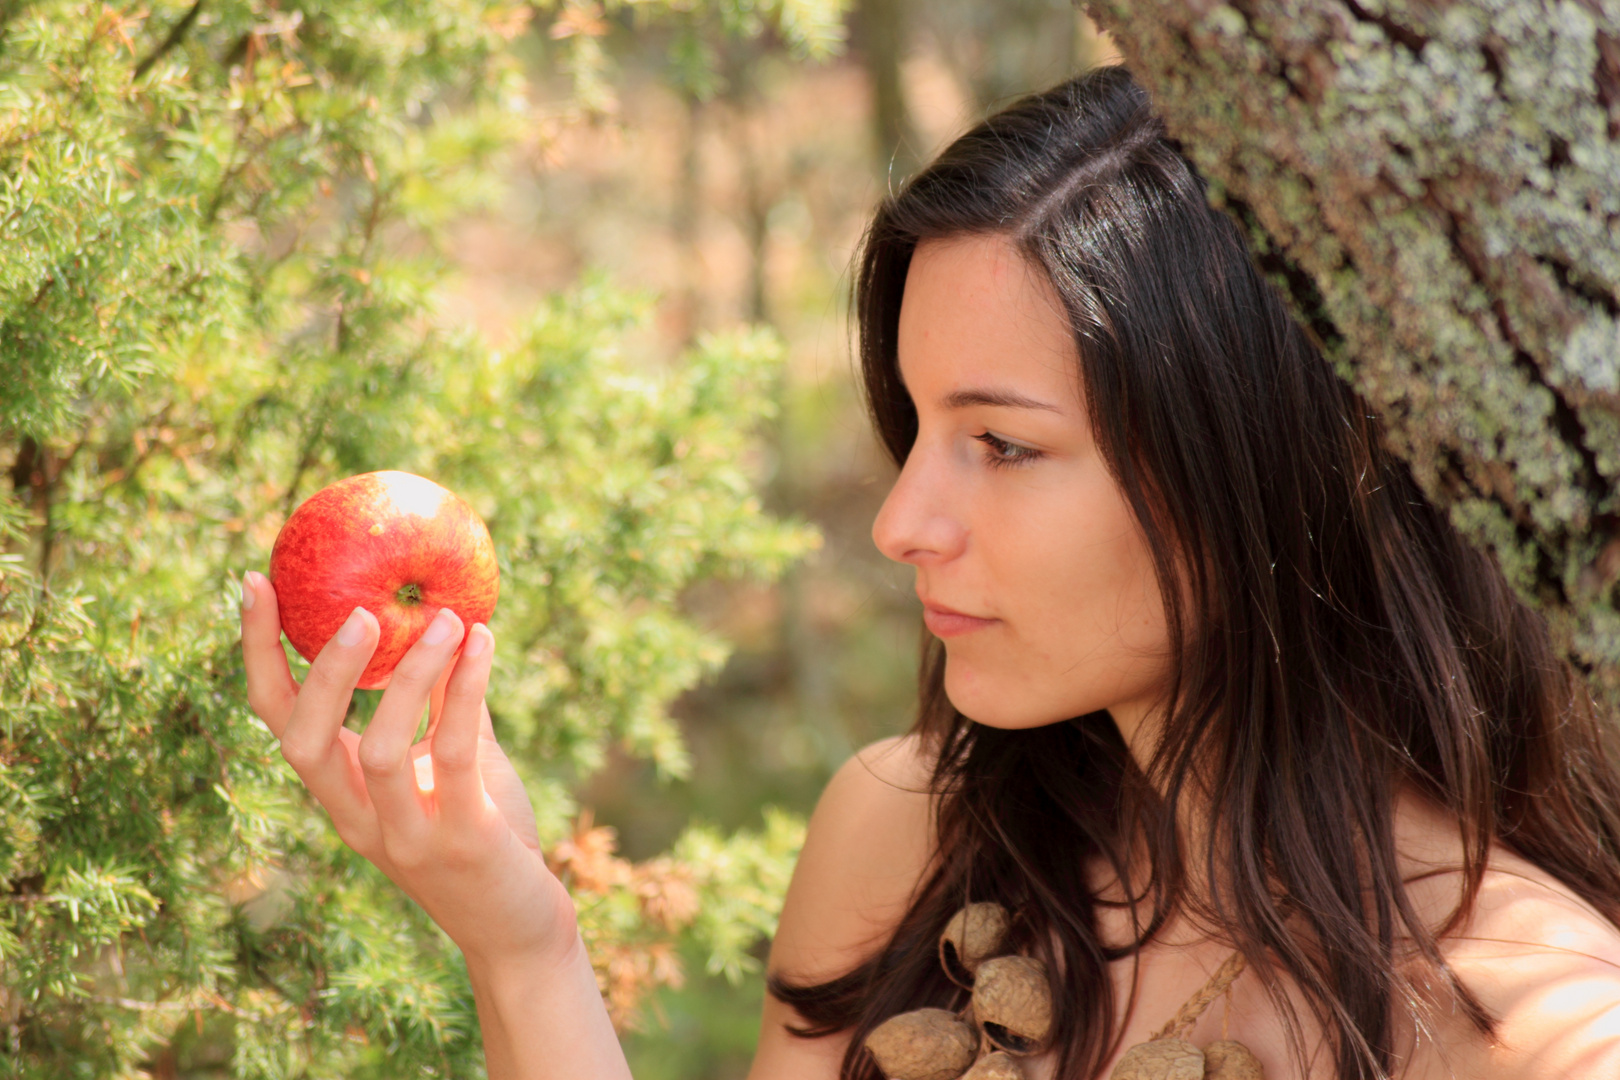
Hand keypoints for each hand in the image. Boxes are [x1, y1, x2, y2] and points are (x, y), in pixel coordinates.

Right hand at [239, 570, 576, 969]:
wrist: (519, 925)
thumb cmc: (486, 832)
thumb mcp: (457, 759)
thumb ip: (444, 699)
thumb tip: (444, 611)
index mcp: (342, 791)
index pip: (278, 720)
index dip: (259, 654)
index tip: (255, 581)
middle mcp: (358, 817)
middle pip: (304, 742)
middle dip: (322, 672)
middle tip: (359, 609)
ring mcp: (406, 835)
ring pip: (382, 748)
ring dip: (413, 676)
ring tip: (448, 618)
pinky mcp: (463, 840)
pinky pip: (454, 757)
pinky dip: (465, 694)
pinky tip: (484, 645)